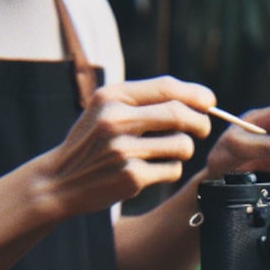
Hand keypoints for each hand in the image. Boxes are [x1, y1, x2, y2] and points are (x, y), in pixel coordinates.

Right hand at [40, 76, 214, 217]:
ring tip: (169, 152)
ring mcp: (124, 150)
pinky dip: (171, 170)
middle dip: (200, 122)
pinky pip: (173, 170)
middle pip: (179, 115)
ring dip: (185, 150)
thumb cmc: (92, 144)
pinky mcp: (132, 177)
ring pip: (182, 145)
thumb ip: (142, 102)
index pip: (166, 87)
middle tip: (203, 129)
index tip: (210, 102)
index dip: (195, 94)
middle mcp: (116, 120)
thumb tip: (198, 101)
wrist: (59, 181)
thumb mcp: (104, 111)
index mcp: (111, 97)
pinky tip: (153, 171)